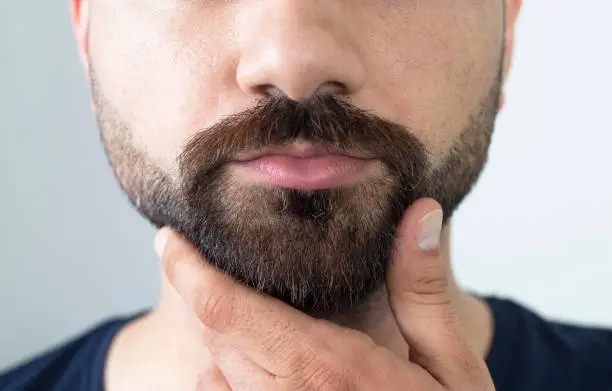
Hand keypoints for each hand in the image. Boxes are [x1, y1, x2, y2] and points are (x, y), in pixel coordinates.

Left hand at [156, 198, 494, 389]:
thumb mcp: (449, 365)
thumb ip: (422, 290)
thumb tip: (419, 213)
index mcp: (327, 370)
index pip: (228, 312)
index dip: (188, 272)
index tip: (168, 241)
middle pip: (214, 337)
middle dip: (208, 296)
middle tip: (213, 263)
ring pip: (213, 373)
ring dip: (219, 339)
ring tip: (239, 309)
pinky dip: (225, 377)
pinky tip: (257, 364)